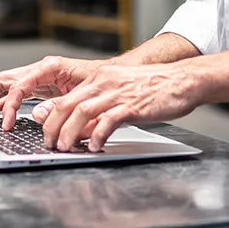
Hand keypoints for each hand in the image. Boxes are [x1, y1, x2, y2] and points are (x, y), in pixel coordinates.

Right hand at [0, 56, 104, 129]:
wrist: (115, 77)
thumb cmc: (102, 81)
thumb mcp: (82, 95)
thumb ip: (59, 105)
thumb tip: (37, 115)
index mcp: (50, 67)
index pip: (20, 84)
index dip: (9, 104)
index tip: (6, 123)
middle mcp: (42, 69)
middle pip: (6, 79)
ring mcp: (41, 77)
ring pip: (8, 83)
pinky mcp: (43, 85)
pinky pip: (18, 91)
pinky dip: (5, 99)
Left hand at [32, 62, 200, 151]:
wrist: (182, 80)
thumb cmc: (154, 89)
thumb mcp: (121, 94)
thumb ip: (100, 110)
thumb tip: (81, 131)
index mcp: (100, 79)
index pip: (66, 98)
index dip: (51, 117)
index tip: (46, 133)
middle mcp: (105, 83)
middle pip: (68, 105)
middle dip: (54, 127)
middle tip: (50, 145)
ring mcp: (118, 93)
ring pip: (82, 111)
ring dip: (70, 132)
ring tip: (65, 148)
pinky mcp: (133, 105)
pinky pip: (109, 120)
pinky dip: (98, 134)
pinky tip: (95, 146)